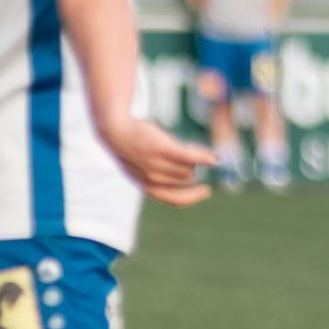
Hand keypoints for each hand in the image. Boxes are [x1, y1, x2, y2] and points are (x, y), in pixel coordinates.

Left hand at [97, 115, 215, 207]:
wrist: (116, 129)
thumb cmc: (133, 148)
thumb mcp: (143, 168)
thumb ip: (162, 176)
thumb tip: (192, 178)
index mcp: (148, 187)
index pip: (177, 200)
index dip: (193, 196)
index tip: (206, 190)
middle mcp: (153, 179)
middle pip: (187, 178)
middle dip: (192, 168)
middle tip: (190, 153)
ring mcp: (158, 164)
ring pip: (189, 168)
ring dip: (193, 157)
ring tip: (187, 145)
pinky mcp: (164, 149)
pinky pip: (191, 157)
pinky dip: (204, 158)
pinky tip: (213, 159)